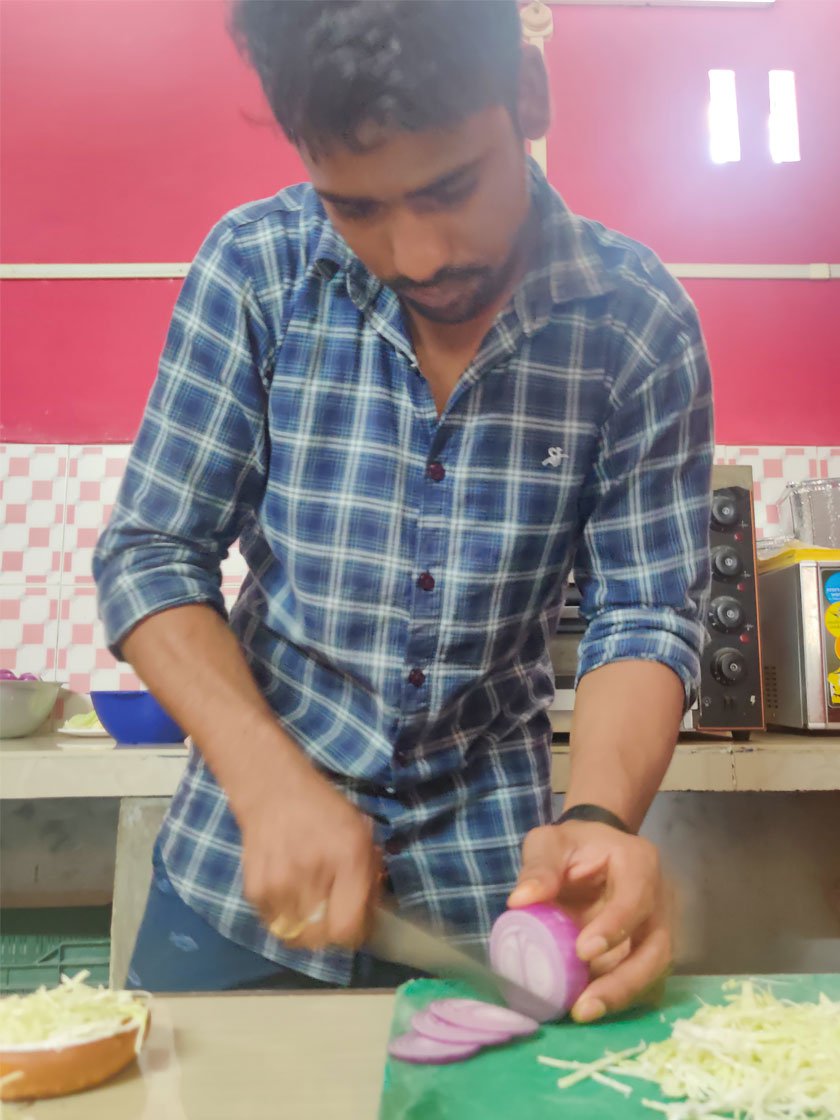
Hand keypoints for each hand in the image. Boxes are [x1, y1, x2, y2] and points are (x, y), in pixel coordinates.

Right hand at [236, 755, 381, 951]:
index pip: (346, 928)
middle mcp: (313, 873)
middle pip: (320, 939)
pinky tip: (289, 893)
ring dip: (305, 927)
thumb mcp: (361, 833)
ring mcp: (279, 883)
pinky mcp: (254, 888)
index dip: (353, 935)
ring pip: (294, 936)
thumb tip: (373, 917)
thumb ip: (370, 876)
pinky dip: (282, 916)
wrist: (274, 790)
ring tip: (310, 902)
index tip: (355, 926)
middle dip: (330, 932)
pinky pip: (272, 923)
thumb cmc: (325, 811)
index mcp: (347, 857)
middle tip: (332, 914)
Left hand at [508, 820, 671, 1022]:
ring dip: (620, 996)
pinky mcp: (649, 949)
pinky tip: (588, 1007)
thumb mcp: (551, 843)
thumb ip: (539, 867)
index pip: (636, 898)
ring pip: (653, 970)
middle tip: (585, 1005)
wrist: (595, 850)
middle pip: (657, 947)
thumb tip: (520, 901)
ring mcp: (660, 927)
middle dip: (624, 981)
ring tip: (582, 1012)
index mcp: (640, 863)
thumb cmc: (573, 845)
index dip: (615, 928)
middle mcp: (660, 898)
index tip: (583, 952)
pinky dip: (617, 996)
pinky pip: (642, 980)